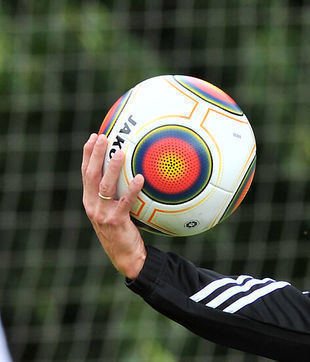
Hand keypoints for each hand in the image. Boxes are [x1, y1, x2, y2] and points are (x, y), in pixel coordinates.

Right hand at [82, 133, 146, 278]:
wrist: (125, 256)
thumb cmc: (122, 230)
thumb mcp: (113, 210)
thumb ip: (115, 194)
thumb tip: (131, 170)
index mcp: (89, 201)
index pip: (85, 173)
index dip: (87, 155)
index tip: (92, 137)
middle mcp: (92, 205)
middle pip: (91, 175)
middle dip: (95, 154)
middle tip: (103, 137)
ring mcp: (102, 214)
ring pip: (105, 186)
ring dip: (112, 167)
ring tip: (120, 152)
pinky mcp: (116, 221)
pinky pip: (124, 202)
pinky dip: (132, 189)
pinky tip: (140, 178)